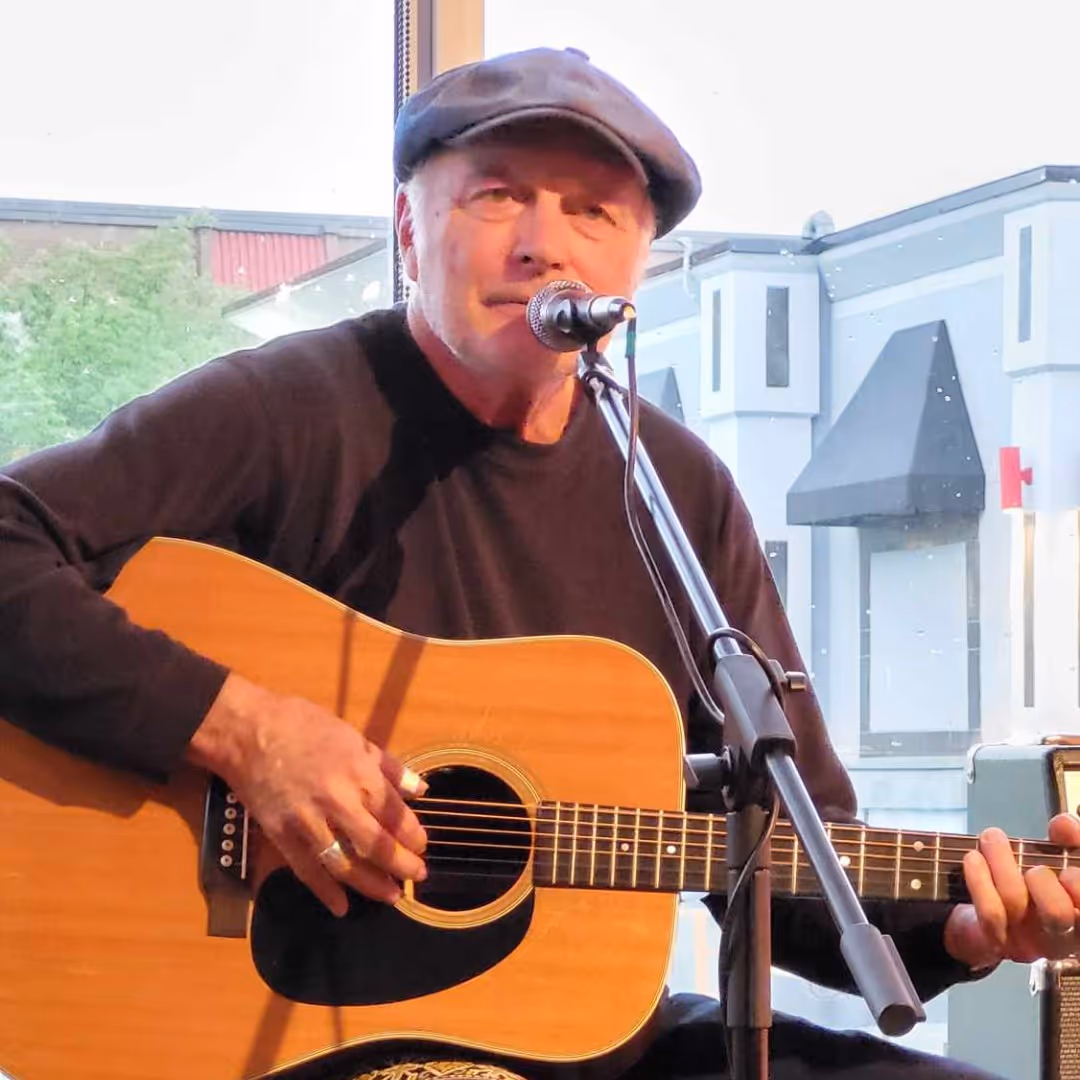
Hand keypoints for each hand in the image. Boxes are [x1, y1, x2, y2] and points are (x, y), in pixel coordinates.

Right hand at [189, 672, 427, 915]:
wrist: (248, 731)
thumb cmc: (304, 726)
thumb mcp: (353, 736)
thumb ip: (388, 765)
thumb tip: (420, 790)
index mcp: (358, 772)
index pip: (394, 813)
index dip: (412, 834)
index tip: (422, 845)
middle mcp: (336, 800)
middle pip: (375, 844)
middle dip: (401, 865)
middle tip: (417, 876)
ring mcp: (307, 821)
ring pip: (345, 864)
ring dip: (371, 885)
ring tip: (391, 896)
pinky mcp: (281, 836)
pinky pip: (307, 871)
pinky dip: (325, 892)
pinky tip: (342, 906)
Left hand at [944, 813, 1079, 968]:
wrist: (990, 913)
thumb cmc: (1036, 885)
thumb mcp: (1059, 858)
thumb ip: (1070, 840)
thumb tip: (1064, 824)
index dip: (1079, 879)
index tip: (1066, 859)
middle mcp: (1064, 935)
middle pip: (1059, 915)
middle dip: (1042, 879)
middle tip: (1031, 864)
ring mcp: (1029, 941)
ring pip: (1015, 902)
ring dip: (999, 861)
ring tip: (991, 837)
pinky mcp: (996, 941)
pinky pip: (988, 912)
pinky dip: (979, 879)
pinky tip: (973, 858)